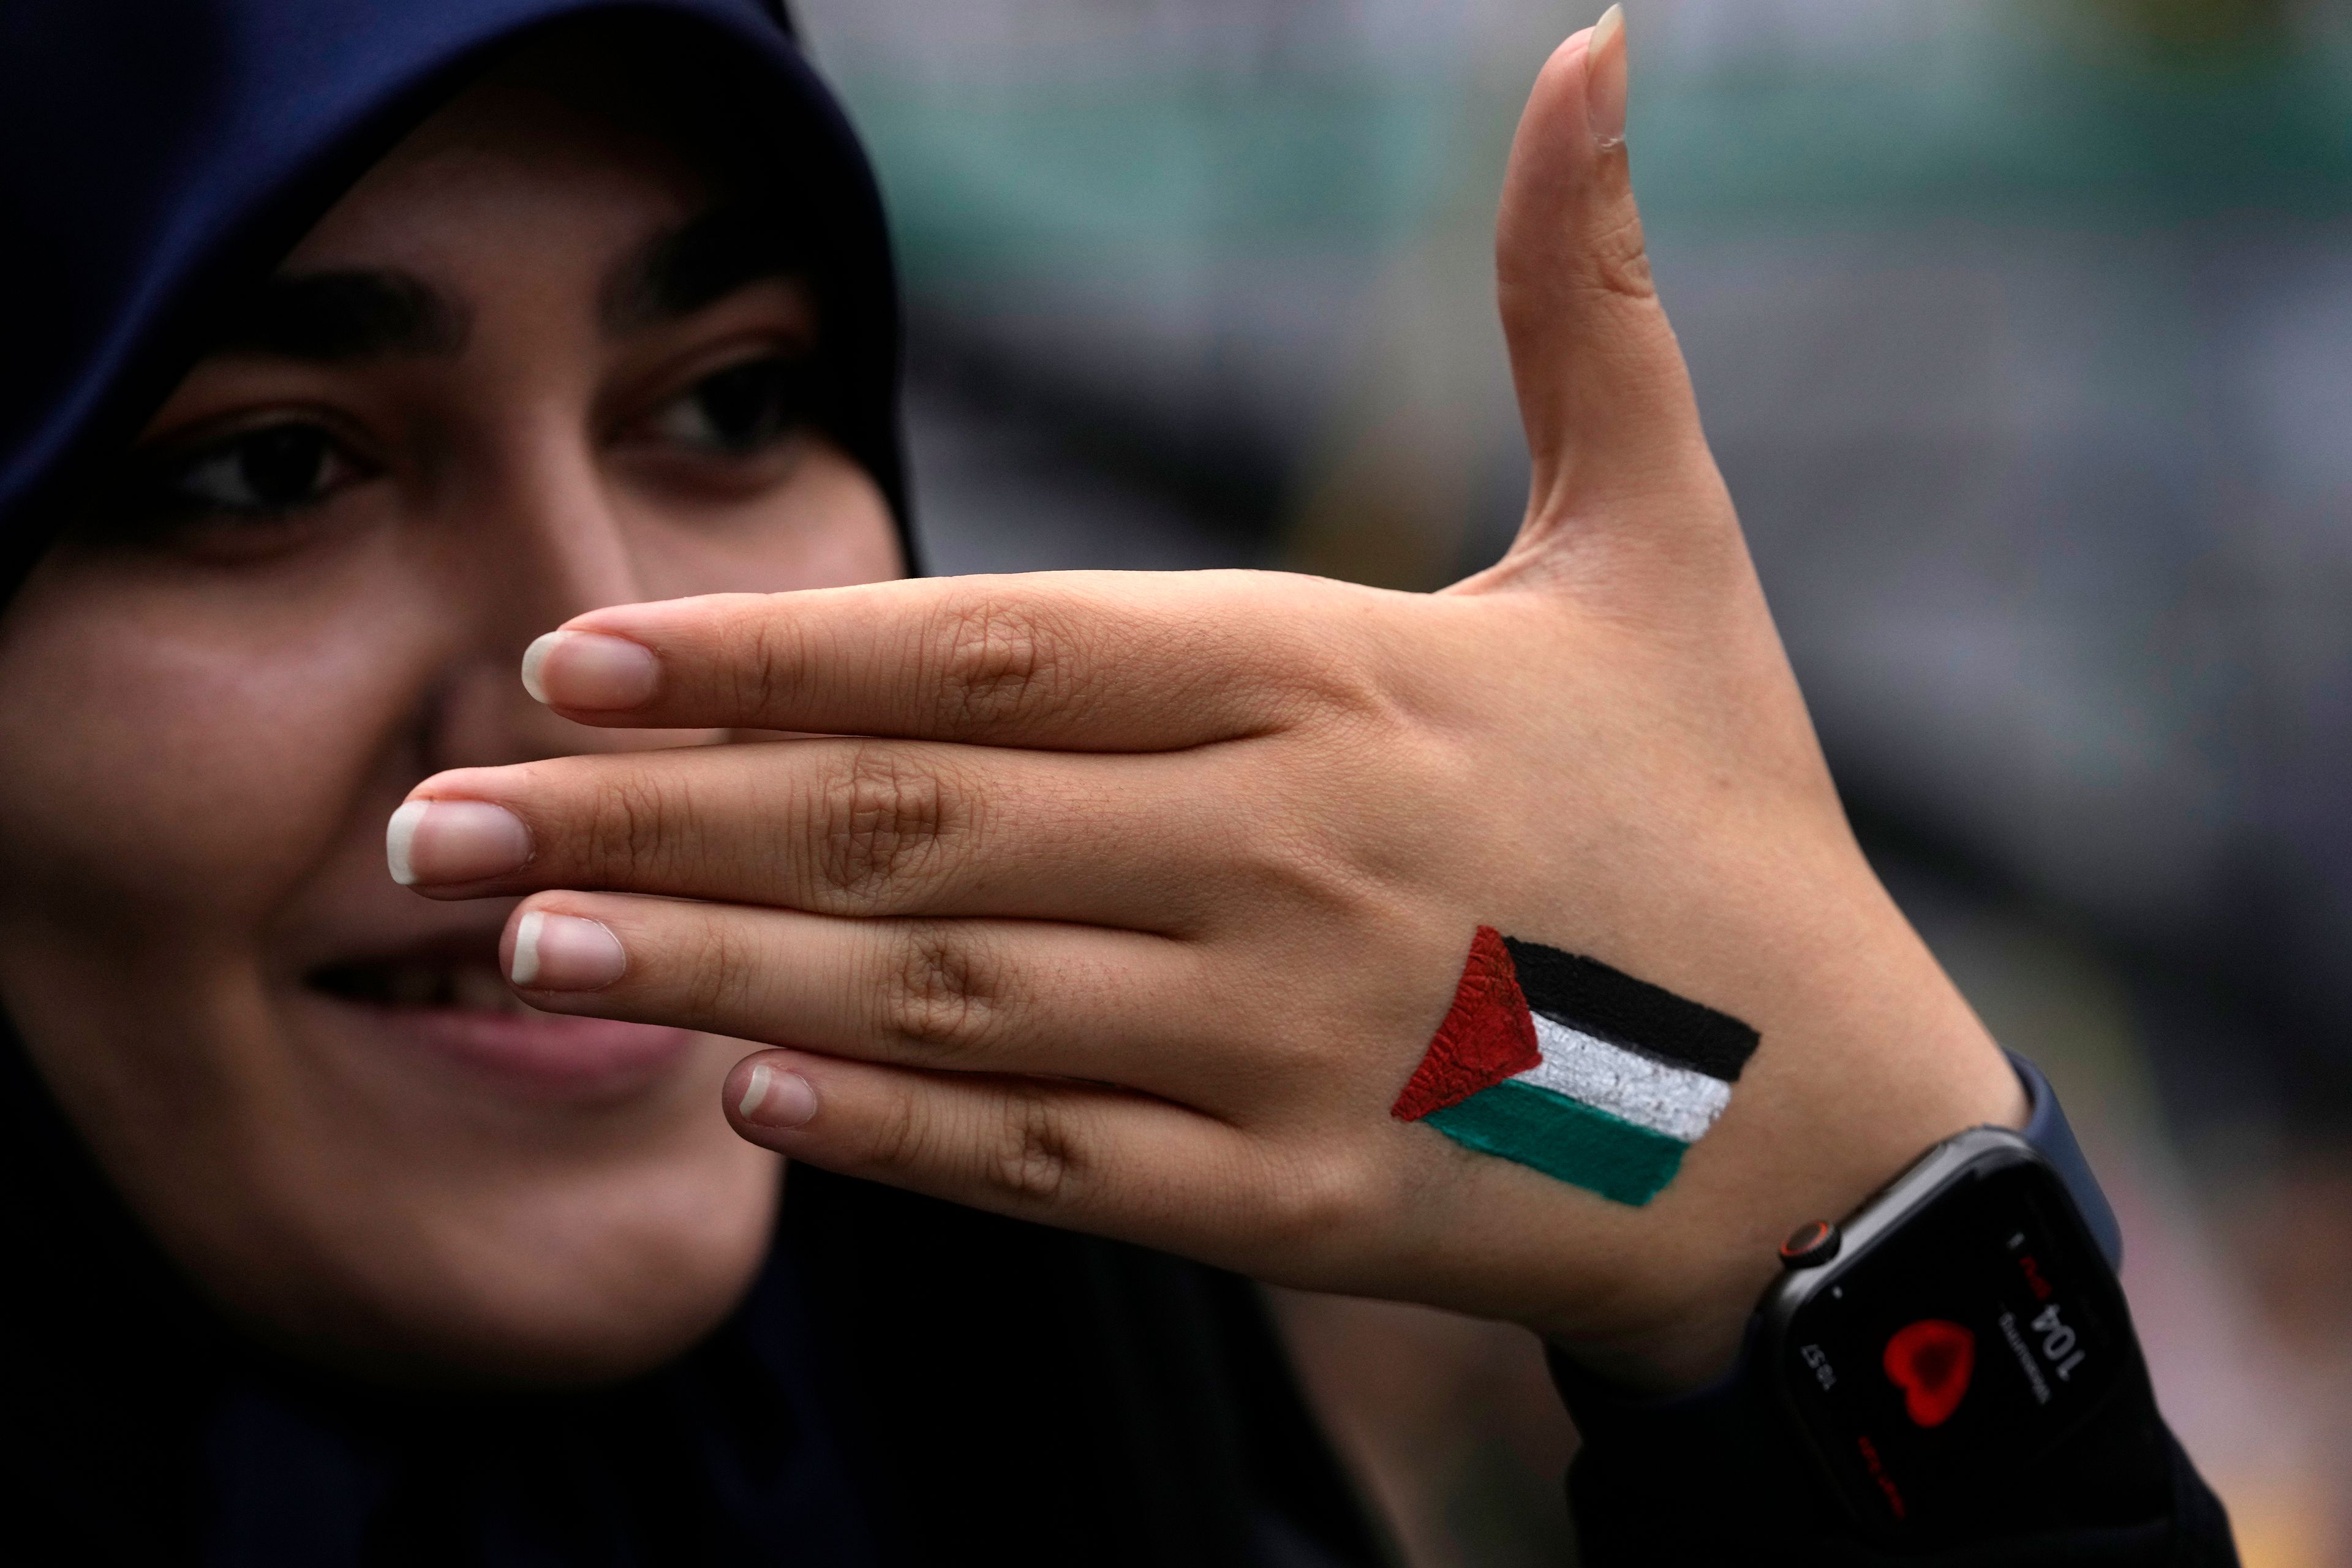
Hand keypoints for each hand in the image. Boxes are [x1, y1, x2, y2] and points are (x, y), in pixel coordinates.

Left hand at [390, 14, 2020, 1389]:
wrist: (1822, 1118)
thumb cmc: (1718, 810)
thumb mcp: (1665, 539)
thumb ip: (1586, 309)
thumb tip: (1595, 48)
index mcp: (1341, 675)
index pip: (998, 649)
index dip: (773, 655)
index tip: (576, 662)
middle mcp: (1288, 852)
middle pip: (911, 823)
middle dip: (657, 819)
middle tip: (439, 816)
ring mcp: (1285, 1040)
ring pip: (941, 992)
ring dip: (711, 970)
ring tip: (520, 947)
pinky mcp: (1295, 1202)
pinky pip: (1046, 1160)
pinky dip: (885, 1130)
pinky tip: (739, 1095)